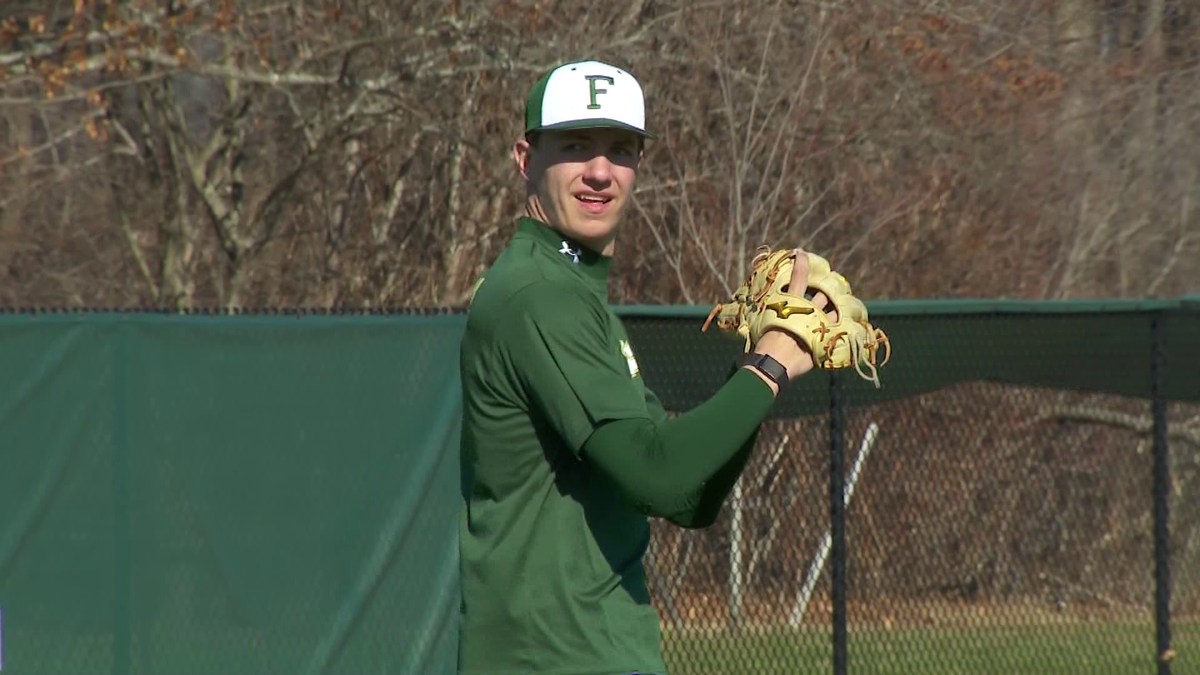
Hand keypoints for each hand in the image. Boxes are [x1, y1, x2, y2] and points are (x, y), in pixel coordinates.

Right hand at [742, 248, 838, 392]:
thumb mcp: (759, 325)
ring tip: (839, 310)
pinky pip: (838, 332)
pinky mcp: (824, 340)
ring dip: (836, 310)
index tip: (802, 252)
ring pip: (833, 311)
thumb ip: (762, 316)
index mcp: (790, 303)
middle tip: (827, 290)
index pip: (798, 276)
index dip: (802, 262)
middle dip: (825, 291)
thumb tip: (748, 308)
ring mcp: (818, 324)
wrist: (774, 364)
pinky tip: (846, 331)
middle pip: (822, 294)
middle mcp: (807, 311)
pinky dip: (841, 331)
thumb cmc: (762, 345)